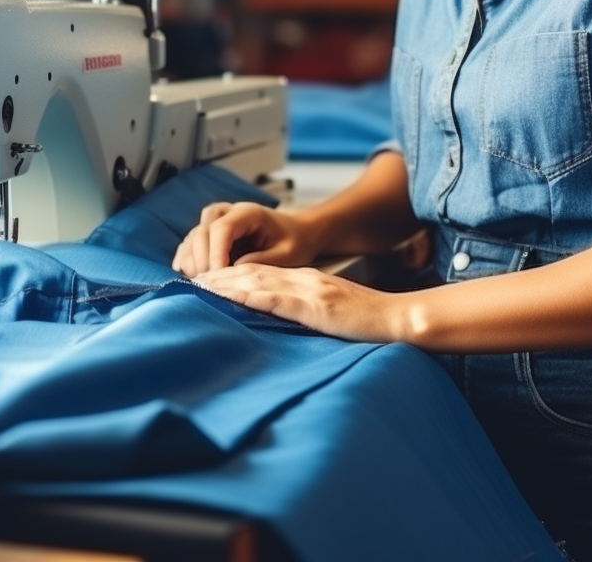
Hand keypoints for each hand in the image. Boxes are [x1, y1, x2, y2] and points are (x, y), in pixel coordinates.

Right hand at [172, 202, 320, 277]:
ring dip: (191, 257)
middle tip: (205, 283)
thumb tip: (233, 271)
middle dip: (201, 256)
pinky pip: (193, 241)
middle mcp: (230, 212)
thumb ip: (262, 261)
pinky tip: (183, 271)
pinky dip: (187, 255)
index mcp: (249, 213)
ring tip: (195, 281)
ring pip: (194, 234)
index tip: (216, 274)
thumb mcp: (286, 254)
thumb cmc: (294, 242)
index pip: (223, 227)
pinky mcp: (212, 233)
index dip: (215, 251)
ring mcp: (219, 221)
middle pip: (203, 229)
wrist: (297, 232)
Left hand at [193, 263, 405, 342]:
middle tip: (192, 280)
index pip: (261, 272)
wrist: (399, 317)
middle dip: (221, 276)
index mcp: (307, 280)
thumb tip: (280, 320)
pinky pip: (279, 299)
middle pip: (253, 272)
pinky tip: (234, 298)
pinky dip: (252, 297)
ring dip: (228, 284)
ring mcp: (310, 290)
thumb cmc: (369, 320)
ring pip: (259, 281)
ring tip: (201, 287)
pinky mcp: (317, 306)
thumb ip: (306, 310)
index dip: (232, 274)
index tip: (207, 280)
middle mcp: (304, 279)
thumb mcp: (332, 311)